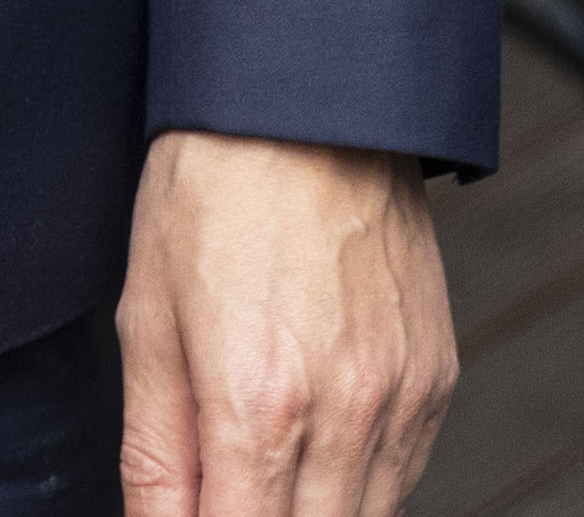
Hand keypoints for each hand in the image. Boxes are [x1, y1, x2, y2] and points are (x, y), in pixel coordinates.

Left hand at [116, 131, 456, 516]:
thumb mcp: (146, 321)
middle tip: (222, 489)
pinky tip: (316, 449)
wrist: (306, 106)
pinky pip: (404, 475)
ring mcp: (402, 399)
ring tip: (261, 469)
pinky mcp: (436, 379)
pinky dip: (360, 486)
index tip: (192, 516)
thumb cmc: (210, 195)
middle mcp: (344, 414)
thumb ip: (154, 453)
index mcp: (256, 406)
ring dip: (310, 515)